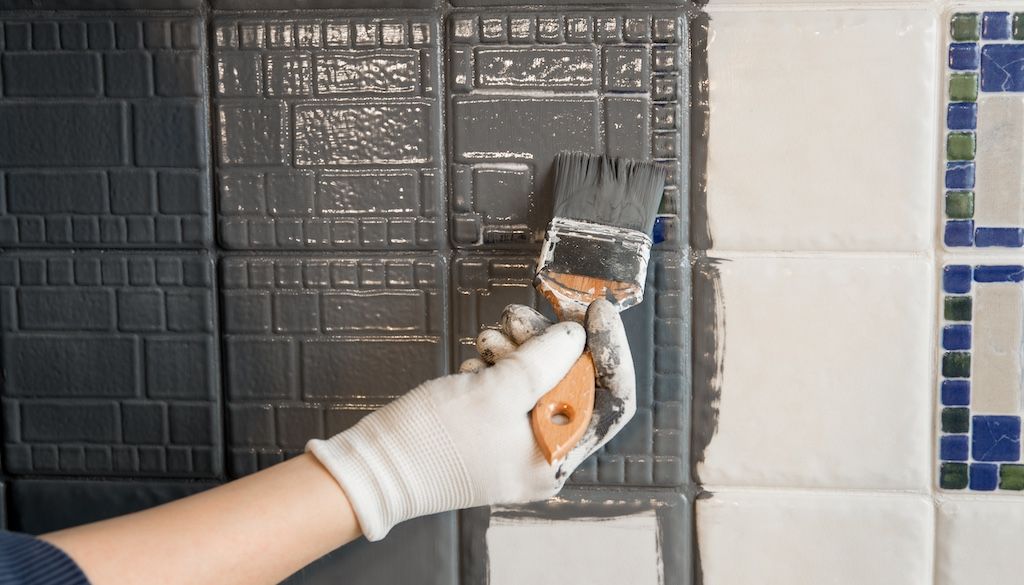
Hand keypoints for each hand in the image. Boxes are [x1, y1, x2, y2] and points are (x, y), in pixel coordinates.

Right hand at [306, 300, 635, 540]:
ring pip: (540, 379)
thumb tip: (576, 337)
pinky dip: (499, 365)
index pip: (612, 401)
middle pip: (574, 384)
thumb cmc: (431, 443)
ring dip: (518, 350)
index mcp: (556, 458)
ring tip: (490, 340)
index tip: (597, 311)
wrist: (373, 466)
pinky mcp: (491, 429)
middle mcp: (543, 454)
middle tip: (522, 319)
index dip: (611, 351)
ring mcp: (516, 442)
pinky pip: (512, 387)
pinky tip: (476, 362)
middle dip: (549, 344)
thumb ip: (545, 361)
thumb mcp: (496, 392)